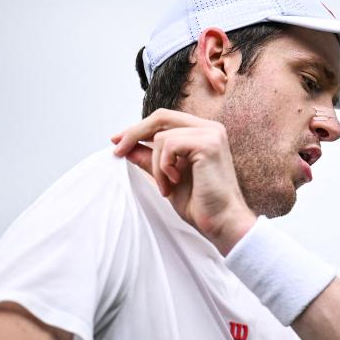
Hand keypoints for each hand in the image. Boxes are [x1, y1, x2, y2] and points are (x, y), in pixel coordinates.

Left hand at [111, 108, 256, 254]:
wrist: (222, 222)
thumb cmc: (201, 204)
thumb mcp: (166, 178)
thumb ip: (150, 160)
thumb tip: (127, 147)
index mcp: (202, 133)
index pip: (164, 119)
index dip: (138, 128)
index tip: (117, 142)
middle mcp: (209, 128)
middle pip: (161, 117)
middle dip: (134, 134)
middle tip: (118, 152)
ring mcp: (211, 134)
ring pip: (161, 136)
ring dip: (156, 165)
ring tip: (166, 187)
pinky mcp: (208, 144)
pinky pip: (169, 144)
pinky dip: (164, 166)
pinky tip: (175, 182)